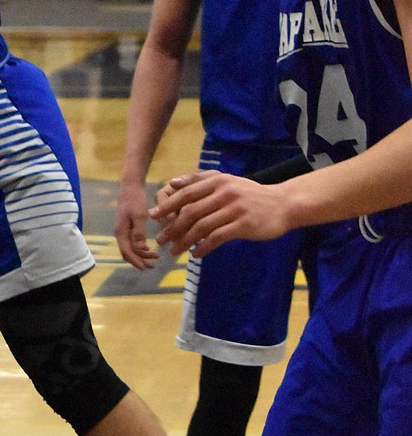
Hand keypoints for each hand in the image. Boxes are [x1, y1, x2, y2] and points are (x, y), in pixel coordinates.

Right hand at [114, 179, 157, 268]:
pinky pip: (132, 242)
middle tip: (153, 265)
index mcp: (121, 231)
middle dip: (139, 260)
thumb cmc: (135, 199)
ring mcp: (123, 230)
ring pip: (130, 248)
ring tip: (155, 257)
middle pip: (127, 252)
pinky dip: (140, 248)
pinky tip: (149, 247)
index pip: (126, 252)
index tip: (146, 267)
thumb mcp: (139, 215)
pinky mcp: (127, 226)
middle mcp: (120, 233)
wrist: (131, 185)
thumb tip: (141, 248)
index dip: (136, 261)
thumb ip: (139, 232)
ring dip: (141, 255)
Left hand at [153, 170, 292, 257]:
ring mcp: (234, 209)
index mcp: (217, 181)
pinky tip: (195, 254)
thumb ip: (200, 180)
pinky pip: (217, 238)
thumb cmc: (250, 194)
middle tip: (160, 240)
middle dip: (171, 227)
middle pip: (191, 211)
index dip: (167, 205)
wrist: (283, 204)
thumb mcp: (226, 181)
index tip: (153, 217)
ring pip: (201, 226)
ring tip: (174, 251)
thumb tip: (172, 183)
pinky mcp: (243, 225)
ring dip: (184, 241)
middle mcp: (224, 193)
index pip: (186, 193)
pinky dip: (203, 247)